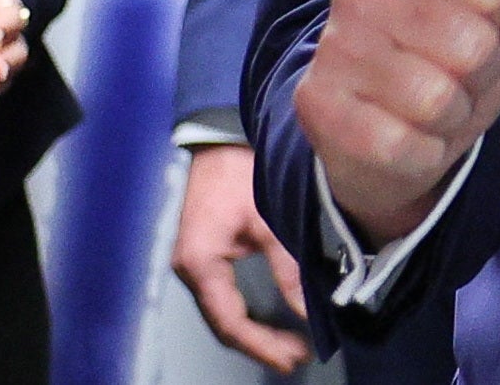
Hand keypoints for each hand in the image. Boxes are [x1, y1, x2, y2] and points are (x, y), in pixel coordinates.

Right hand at [172, 144, 312, 373]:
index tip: (289, 357)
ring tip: (289, 346)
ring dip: (254, 332)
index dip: (260, 345)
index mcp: (200, 263)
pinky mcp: (204, 257)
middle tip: (295, 357)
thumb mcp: (268, 220)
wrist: (218, 141)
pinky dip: (246, 314)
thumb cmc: (237, 171)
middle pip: (224, 325)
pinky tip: (269, 320)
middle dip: (259, 344)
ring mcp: (194, 265)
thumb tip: (308, 308)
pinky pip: (222, 298)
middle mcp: (190, 270)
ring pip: (222, 314)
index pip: (229, 322)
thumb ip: (288, 267)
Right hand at [294, 0, 499, 249]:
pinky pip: (404, 145)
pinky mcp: (317, 104)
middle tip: (456, 74)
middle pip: (473, 45)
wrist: (387, 131)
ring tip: (431, 103)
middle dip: (481, 73)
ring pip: (438, 100)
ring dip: (452, 115)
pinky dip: (422, 152)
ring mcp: (333, 44)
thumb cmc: (458, 56)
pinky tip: (403, 135)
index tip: (482, 22)